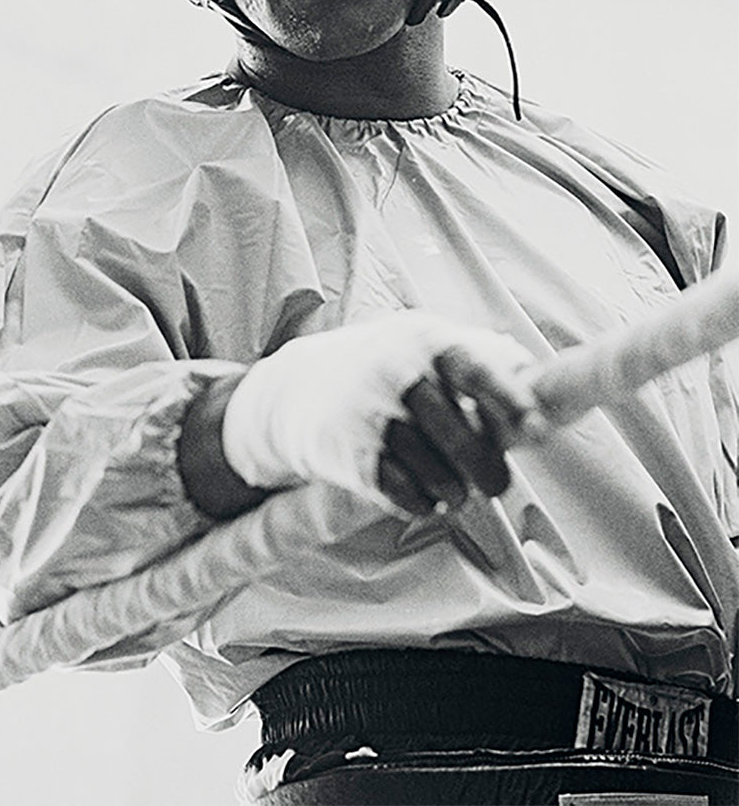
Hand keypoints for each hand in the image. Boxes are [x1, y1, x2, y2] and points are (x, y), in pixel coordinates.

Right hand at [222, 311, 538, 515]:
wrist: (299, 387)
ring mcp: (370, 412)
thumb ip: (482, 357)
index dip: (511, 400)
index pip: (475, 369)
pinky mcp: (349, 452)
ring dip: (453, 490)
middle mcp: (397, 372)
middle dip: (486, 468)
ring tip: (455, 492)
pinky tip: (425, 497)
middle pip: (459, 434)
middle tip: (497, 484)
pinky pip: (401, 490)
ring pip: (433, 469)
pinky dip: (421, 500)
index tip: (539, 428)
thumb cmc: (383, 367)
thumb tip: (543, 374)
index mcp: (425, 341)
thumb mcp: (426, 344)